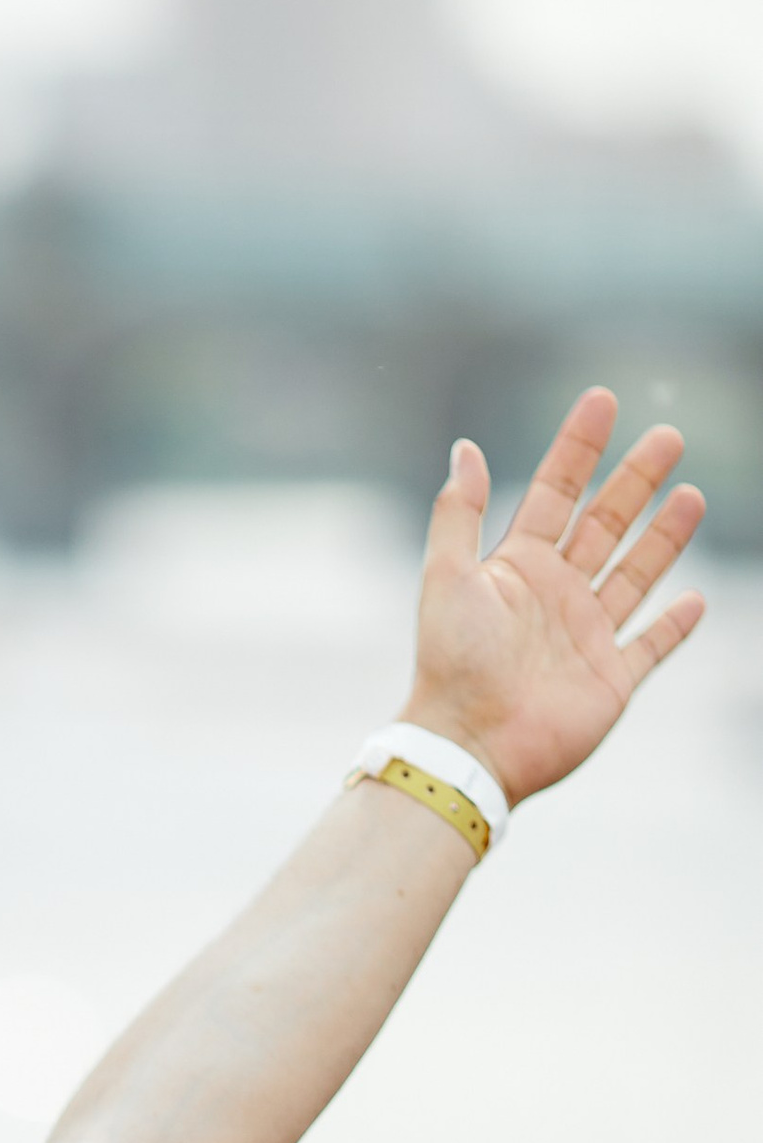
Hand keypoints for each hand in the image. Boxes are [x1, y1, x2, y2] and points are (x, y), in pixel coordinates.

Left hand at [400, 389, 704, 805]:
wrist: (469, 744)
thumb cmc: (451, 662)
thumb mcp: (447, 577)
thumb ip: (459, 513)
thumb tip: (465, 447)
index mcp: (518, 567)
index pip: (556, 491)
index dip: (578, 447)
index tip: (602, 399)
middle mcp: (555, 596)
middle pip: (605, 523)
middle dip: (636, 479)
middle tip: (669, 435)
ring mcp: (586, 637)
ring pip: (635, 574)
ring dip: (664, 536)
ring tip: (693, 494)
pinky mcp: (610, 680)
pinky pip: (651, 646)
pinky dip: (674, 626)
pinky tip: (695, 599)